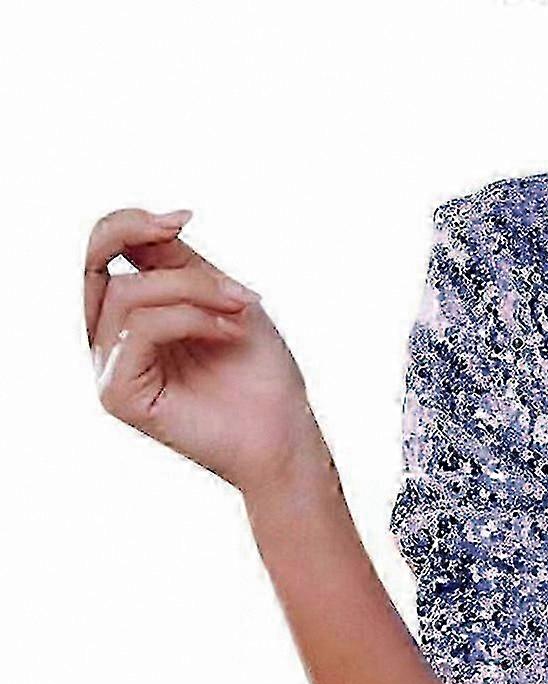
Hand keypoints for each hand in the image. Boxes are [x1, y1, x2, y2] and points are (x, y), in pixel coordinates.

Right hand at [86, 206, 325, 493]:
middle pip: (95, 264)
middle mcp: (110, 340)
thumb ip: (176, 262)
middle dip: (146, 242)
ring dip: (191, 290)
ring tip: (239, 306)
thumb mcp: (221, 298)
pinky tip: (229, 332)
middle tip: (186, 234)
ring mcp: (111, 368)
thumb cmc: (261, 374)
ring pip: (126, 295)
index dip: (130, 223)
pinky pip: (139, 331)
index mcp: (128, 316)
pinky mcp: (118, 395)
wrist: (286, 434)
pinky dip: (189, 320)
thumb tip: (148, 222)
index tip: (183, 219)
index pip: (101, 254)